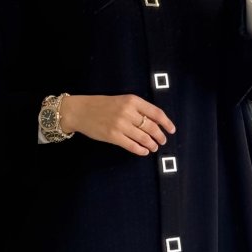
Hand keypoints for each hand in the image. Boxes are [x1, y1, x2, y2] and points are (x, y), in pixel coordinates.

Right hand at [61, 94, 175, 155]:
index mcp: (132, 100)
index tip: (172, 130)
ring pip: (144, 138)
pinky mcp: (113, 136)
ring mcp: (120, 125)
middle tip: (162, 141)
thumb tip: (156, 123)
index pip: (156, 113)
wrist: (80, 111)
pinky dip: (141, 150)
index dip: (167, 123)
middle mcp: (128, 112)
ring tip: (154, 147)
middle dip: (160, 136)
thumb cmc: (101, 105)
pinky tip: (143, 151)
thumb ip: (138, 109)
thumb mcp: (122, 101)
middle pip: (152, 127)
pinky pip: (132, 146)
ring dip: (152, 145)